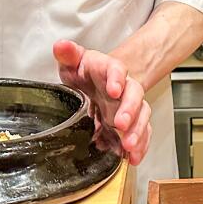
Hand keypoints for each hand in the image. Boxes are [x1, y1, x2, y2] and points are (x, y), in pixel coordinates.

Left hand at [53, 39, 151, 166]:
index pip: (117, 69)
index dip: (117, 78)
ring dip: (138, 131)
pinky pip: (142, 132)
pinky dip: (141, 145)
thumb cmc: (84, 72)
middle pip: (134, 94)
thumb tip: (60, 45)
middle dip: (130, 109)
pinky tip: (134, 157)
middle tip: (121, 124)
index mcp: (108, 69)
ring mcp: (128, 106)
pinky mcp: (130, 123)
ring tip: (129, 146)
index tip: (114, 90)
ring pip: (141, 115)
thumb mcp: (73, 62)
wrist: (95, 83)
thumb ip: (68, 54)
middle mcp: (123, 87)